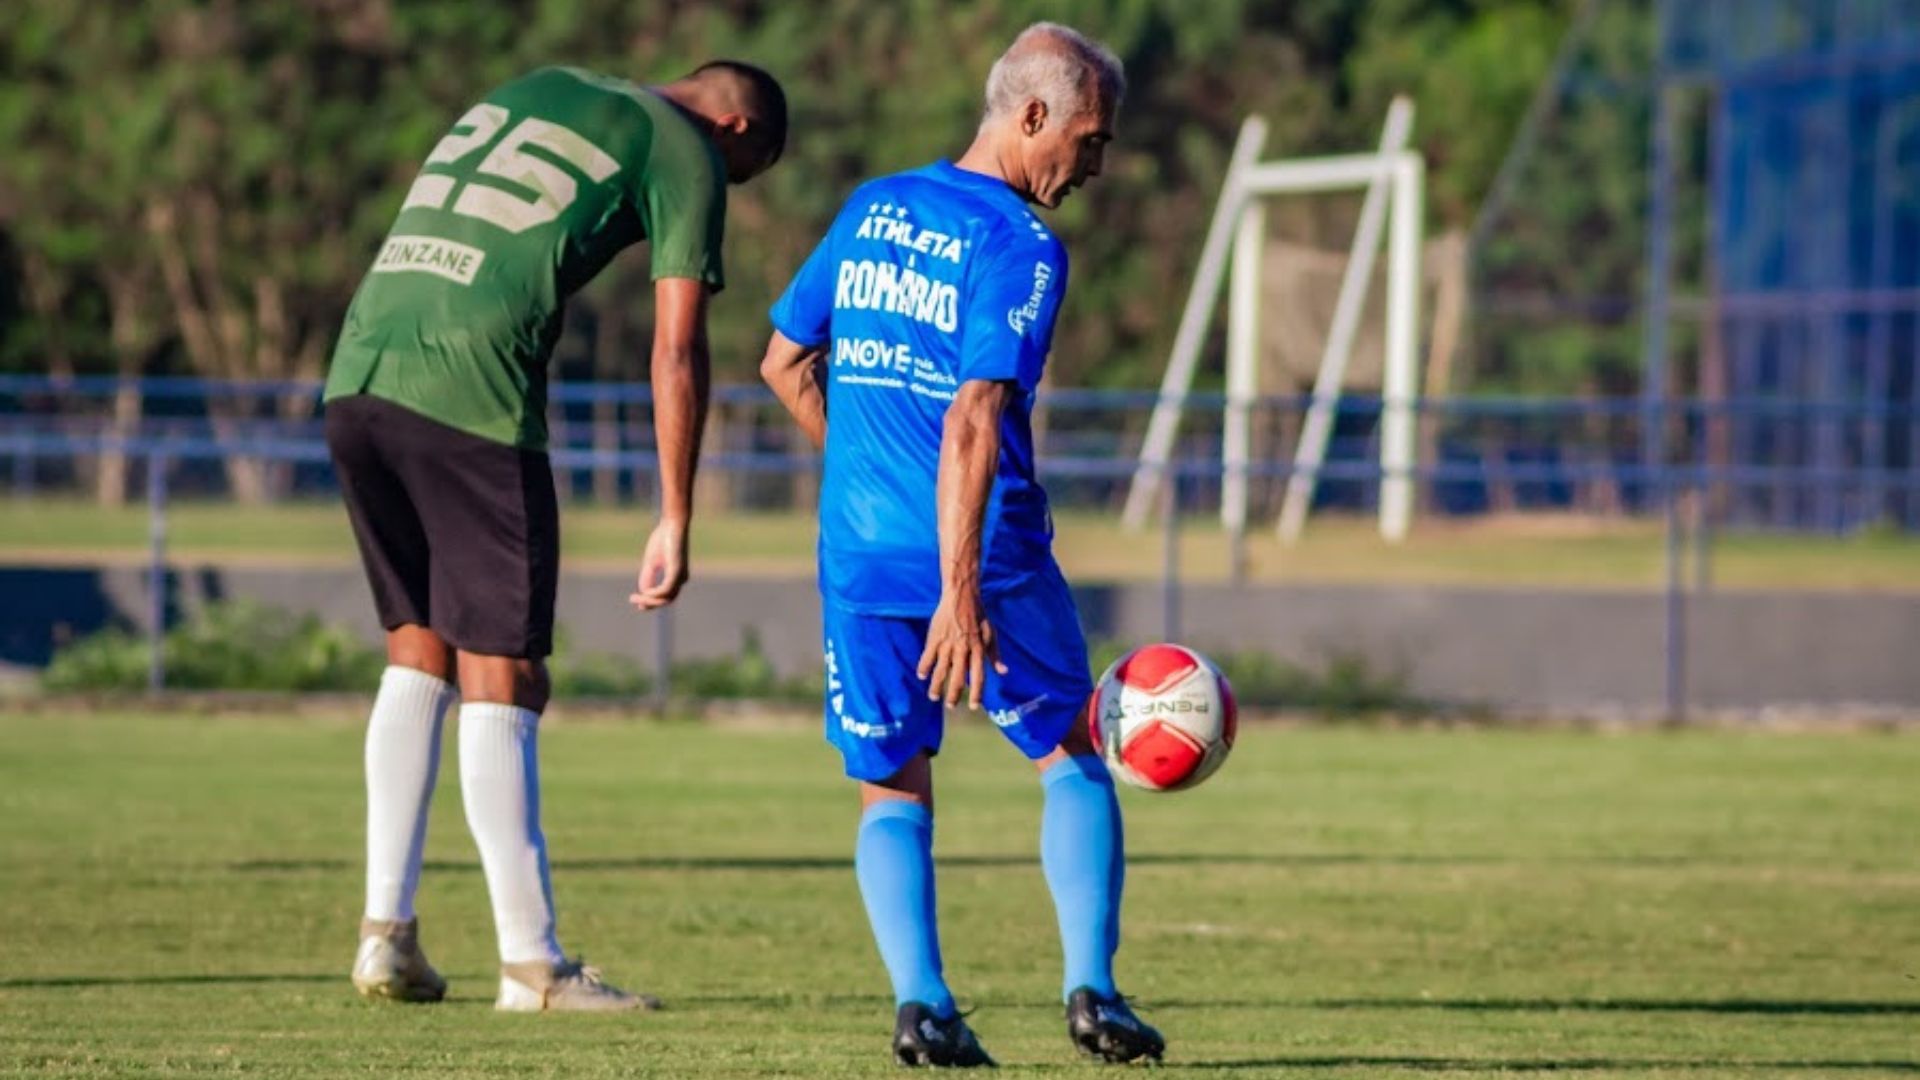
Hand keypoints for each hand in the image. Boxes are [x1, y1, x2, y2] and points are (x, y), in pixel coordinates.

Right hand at [629, 519, 688, 610]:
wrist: (672, 524)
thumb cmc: (663, 539)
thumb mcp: (651, 562)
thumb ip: (648, 577)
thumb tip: (643, 593)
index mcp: (676, 577)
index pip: (665, 596)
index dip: (650, 602)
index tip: (636, 602)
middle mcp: (681, 578)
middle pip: (666, 600)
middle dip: (649, 603)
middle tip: (632, 600)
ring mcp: (680, 575)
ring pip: (666, 597)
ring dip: (649, 600)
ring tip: (635, 597)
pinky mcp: (677, 570)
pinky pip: (666, 589)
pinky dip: (655, 593)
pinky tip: (646, 592)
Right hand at [916, 588, 1008, 708]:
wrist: (962, 597)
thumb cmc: (978, 616)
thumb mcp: (991, 634)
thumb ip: (995, 655)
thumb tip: (1003, 672)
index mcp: (978, 649)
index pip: (978, 677)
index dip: (977, 693)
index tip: (974, 706)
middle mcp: (963, 650)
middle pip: (958, 678)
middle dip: (954, 695)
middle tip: (950, 706)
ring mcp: (947, 645)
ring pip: (940, 671)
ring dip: (937, 686)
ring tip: (934, 697)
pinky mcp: (935, 638)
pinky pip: (927, 657)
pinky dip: (924, 668)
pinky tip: (922, 676)